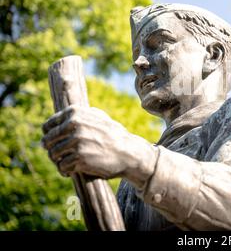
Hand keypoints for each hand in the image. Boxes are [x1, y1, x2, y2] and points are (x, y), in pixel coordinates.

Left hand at [41, 105, 155, 182]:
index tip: (55, 144)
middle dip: (51, 150)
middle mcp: (74, 124)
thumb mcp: (99, 117)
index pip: (47, 126)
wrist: (129, 153)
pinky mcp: (80, 158)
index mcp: (75, 112)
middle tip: (59, 157)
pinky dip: (65, 171)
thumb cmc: (114, 136)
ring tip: (67, 165)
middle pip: (47, 141)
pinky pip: (62, 166)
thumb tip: (60, 118)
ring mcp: (77, 141)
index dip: (49, 137)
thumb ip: (81, 115)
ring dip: (58, 162)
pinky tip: (72, 171)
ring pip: (53, 154)